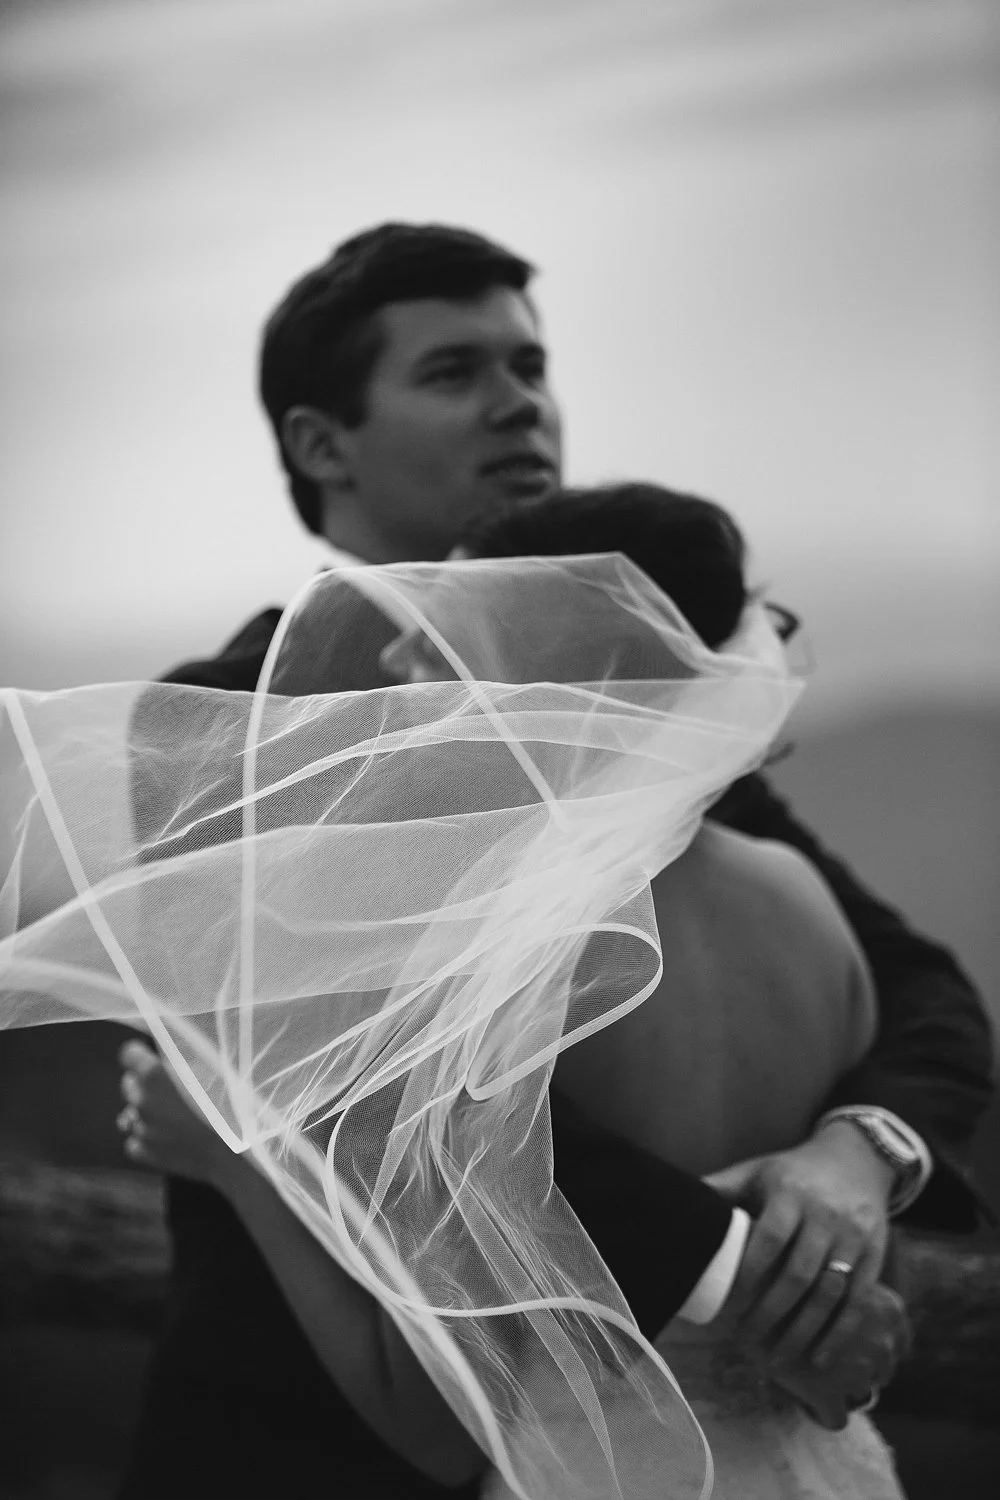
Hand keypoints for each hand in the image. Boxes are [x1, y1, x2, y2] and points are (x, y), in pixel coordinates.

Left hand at [117, 1039, 235, 1188]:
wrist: (236, 1149)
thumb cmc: (228, 1103)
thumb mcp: (208, 1070)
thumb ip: (180, 1061)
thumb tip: (167, 1058)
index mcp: (154, 1074)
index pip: (128, 1054)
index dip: (139, 1055)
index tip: (149, 1059)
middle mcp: (141, 1099)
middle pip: (129, 1084)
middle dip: (144, 1085)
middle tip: (170, 1090)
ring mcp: (141, 1127)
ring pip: (131, 1114)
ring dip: (146, 1113)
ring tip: (172, 1116)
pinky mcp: (144, 1151)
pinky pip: (135, 1140)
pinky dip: (146, 1138)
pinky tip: (169, 1137)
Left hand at [704, 1121, 893, 1364]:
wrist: (856, 1159)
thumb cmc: (794, 1171)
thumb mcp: (758, 1170)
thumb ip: (722, 1188)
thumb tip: (675, 1205)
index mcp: (791, 1192)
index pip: (771, 1237)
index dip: (751, 1272)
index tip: (730, 1302)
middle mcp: (826, 1215)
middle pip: (799, 1273)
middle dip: (771, 1312)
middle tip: (746, 1341)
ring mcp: (854, 1236)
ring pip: (829, 1293)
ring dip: (802, 1332)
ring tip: (776, 1360)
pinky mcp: (875, 1254)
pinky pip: (857, 1300)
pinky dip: (838, 1333)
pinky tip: (818, 1357)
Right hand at [765, 1282, 911, 1429]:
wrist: (756, 1288)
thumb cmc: (795, 1272)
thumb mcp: (839, 1273)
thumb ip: (858, 1291)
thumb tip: (856, 1304)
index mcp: (890, 1310)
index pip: (899, 1343)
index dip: (873, 1342)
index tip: (852, 1339)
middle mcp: (882, 1344)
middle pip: (880, 1372)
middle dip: (859, 1366)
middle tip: (829, 1354)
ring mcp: (857, 1374)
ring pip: (859, 1393)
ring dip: (841, 1386)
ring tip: (813, 1372)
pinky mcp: (828, 1395)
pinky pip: (835, 1418)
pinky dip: (823, 1412)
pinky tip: (807, 1398)